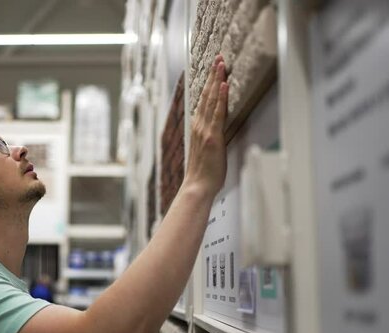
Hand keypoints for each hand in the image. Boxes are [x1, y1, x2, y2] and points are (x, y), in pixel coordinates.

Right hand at [184, 54, 228, 196]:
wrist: (197, 187)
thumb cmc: (203, 173)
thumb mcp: (206, 151)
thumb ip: (209, 138)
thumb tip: (216, 132)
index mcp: (197, 128)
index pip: (204, 100)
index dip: (209, 83)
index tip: (214, 69)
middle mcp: (199, 125)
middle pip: (207, 95)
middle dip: (213, 75)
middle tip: (218, 58)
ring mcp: (205, 130)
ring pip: (211, 99)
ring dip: (217, 80)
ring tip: (221, 64)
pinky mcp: (213, 136)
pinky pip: (218, 113)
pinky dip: (220, 97)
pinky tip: (223, 84)